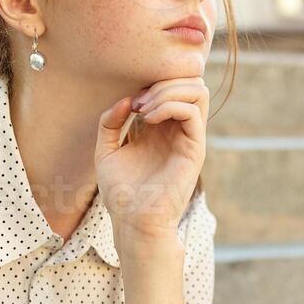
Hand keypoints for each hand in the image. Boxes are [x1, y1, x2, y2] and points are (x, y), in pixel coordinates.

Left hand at [95, 77, 208, 240]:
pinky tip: (150, 119)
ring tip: (145, 110)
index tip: (129, 104)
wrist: (133, 221)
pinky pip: (193, 112)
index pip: (172, 86)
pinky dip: (170, 105)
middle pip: (189, 82)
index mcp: (160, 128)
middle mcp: (178, 130)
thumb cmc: (121, 193)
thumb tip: (126, 99)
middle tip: (138, 104)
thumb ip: (110, 122)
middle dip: (162, 82)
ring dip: (168, 91)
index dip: (151, 83)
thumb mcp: (106, 151)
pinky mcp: (194, 149)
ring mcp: (188, 138)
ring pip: (198, 90)